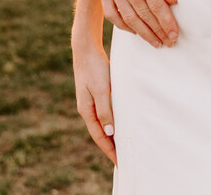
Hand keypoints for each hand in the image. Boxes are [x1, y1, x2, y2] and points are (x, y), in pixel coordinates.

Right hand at [72, 36, 116, 164]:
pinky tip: (119, 124)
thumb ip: (105, 111)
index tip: (120, 162)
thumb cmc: (94, 68)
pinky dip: (112, 123)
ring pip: (103, 124)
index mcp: (87, 111)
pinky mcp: (96, 94)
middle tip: (124, 159)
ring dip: (112, 136)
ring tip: (123, 146)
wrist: (86, 49)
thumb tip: (109, 133)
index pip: (100, 137)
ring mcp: (91, 102)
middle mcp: (87, 109)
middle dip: (111, 147)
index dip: (110, 150)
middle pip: (100, 134)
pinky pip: (105, 114)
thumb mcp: (101, 90)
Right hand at [98, 0, 179, 47]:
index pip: (156, 4)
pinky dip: (122, 25)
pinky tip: (134, 32)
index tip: (174, 34)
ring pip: (128, 17)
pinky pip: (111, 13)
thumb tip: (172, 2)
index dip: (166, 21)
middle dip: (157, 30)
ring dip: (143, 33)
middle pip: (143, 14)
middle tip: (168, 42)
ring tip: (155, 42)